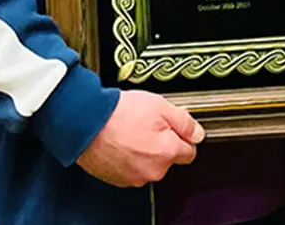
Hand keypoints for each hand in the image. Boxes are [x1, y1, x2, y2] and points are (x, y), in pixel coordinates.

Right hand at [76, 90, 204, 187]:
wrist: (86, 122)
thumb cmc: (120, 113)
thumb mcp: (161, 106)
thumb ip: (185, 122)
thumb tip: (198, 134)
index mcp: (167, 153)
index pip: (189, 152)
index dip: (182, 136)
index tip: (173, 127)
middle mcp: (153, 170)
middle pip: (168, 158)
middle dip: (162, 143)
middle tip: (148, 123)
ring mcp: (134, 177)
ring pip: (149, 164)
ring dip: (144, 151)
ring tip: (131, 130)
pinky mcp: (117, 179)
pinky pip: (131, 168)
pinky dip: (128, 157)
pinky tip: (121, 140)